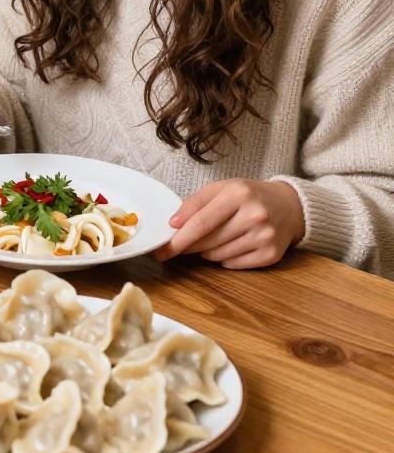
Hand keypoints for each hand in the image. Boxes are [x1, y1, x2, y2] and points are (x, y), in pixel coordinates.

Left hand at [155, 178, 305, 269]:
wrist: (289, 207)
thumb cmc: (248, 196)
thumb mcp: (221, 188)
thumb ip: (195, 203)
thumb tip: (173, 223)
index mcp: (238, 194)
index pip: (201, 222)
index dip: (179, 238)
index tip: (162, 249)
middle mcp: (254, 215)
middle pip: (208, 241)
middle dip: (187, 246)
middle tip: (176, 247)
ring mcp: (265, 237)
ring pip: (218, 255)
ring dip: (206, 251)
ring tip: (213, 238)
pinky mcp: (271, 255)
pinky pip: (232, 264)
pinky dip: (223, 259)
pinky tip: (230, 245)